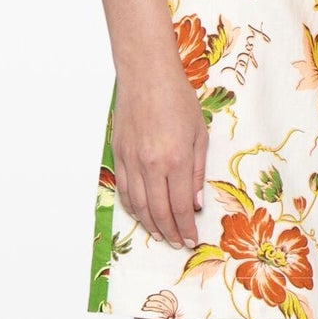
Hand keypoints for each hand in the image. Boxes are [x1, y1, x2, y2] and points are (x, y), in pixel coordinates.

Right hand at [112, 61, 208, 249]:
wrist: (146, 75)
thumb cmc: (177, 99)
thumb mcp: (199, 134)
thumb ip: (197, 171)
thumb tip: (195, 203)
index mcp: (175, 160)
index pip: (181, 206)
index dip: (186, 227)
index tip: (191, 240)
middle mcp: (150, 165)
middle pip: (158, 211)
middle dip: (170, 232)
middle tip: (177, 243)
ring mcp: (131, 161)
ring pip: (138, 205)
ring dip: (150, 225)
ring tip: (161, 235)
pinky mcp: (118, 155)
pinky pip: (123, 190)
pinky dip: (132, 208)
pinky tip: (141, 215)